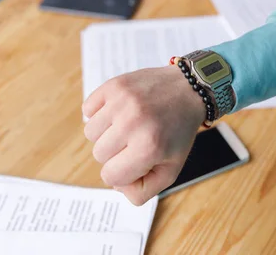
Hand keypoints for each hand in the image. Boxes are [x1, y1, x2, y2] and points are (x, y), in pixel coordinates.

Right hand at [82, 66, 204, 205]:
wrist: (188, 89)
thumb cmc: (178, 131)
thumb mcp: (171, 169)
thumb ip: (143, 190)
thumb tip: (116, 186)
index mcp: (149, 147)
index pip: (110, 176)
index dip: (122, 172)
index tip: (136, 160)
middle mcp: (133, 123)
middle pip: (98, 154)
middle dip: (115, 152)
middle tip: (135, 139)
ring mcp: (122, 101)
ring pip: (90, 132)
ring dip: (106, 132)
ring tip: (128, 124)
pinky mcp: (114, 85)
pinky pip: (88, 109)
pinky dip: (99, 112)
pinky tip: (120, 111)